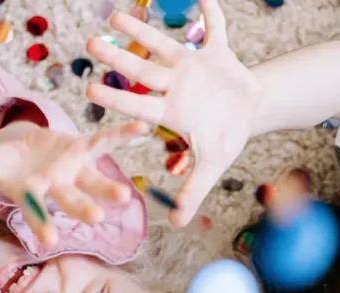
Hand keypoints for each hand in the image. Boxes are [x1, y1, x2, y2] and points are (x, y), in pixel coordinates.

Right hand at [0, 122, 148, 242]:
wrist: (22, 154)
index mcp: (31, 195)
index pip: (36, 213)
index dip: (41, 223)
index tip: (50, 238)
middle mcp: (56, 188)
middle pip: (70, 201)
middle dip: (82, 209)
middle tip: (97, 219)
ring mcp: (71, 171)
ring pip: (93, 181)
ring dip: (108, 188)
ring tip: (125, 195)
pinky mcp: (80, 150)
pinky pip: (103, 142)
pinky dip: (121, 136)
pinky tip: (142, 128)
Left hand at [86, 0, 258, 225]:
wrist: (249, 113)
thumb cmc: (226, 138)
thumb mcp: (212, 167)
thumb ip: (193, 193)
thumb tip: (176, 223)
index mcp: (172, 111)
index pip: (137, 104)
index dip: (116, 98)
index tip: (90, 91)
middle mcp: (175, 86)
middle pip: (141, 70)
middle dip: (117, 58)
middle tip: (91, 45)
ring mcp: (194, 67)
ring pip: (162, 44)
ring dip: (142, 30)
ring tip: (116, 15)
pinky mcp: (218, 52)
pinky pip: (216, 28)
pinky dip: (212, 13)